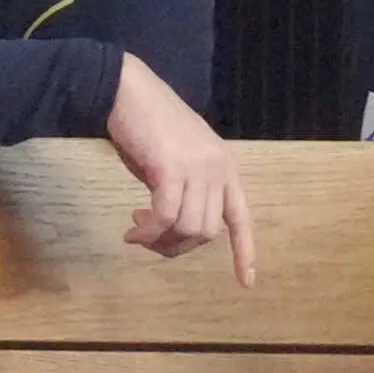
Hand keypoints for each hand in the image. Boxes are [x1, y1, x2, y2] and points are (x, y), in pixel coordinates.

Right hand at [106, 53, 255, 287]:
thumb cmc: (145, 119)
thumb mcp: (174, 156)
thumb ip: (183, 185)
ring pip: (188, 228)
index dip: (244, 252)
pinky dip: (148, 233)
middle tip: (147, 237)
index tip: (247, 283)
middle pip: (207, 231)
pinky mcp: (171, 170)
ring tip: (137, 231)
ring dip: (160, 240)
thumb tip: (169, 221)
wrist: (127, 89)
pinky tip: (132, 232)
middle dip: (177, 245)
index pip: (241, 217)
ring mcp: (196, 169)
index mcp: (222, 165)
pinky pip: (165, 217)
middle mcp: (216, 168)